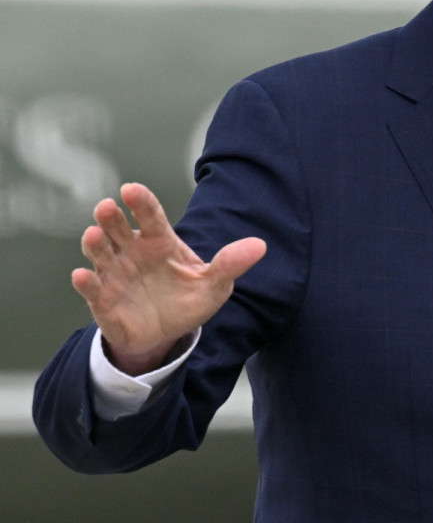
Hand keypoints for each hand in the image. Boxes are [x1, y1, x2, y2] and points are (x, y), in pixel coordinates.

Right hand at [72, 183, 264, 374]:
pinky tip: (82, 276)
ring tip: (94, 235)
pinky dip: (85, 281)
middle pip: (117, 228)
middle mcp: (132, 251)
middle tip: (107, 207)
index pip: (151, 217)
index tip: (132, 190)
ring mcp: (114, 272)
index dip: (141, 203)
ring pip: (99, 252)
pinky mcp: (101, 298)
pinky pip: (90, 287)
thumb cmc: (188, 300)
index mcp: (160, 241)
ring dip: (94, 243)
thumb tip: (260, 246)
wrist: (167, 333)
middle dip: (110, 217)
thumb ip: (231, 264)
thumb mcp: (214, 285)